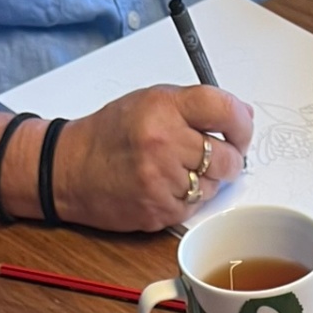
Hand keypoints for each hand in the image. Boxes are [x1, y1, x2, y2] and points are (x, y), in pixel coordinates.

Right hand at [50, 84, 252, 232]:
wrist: (71, 169)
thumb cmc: (111, 134)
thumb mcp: (151, 100)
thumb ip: (195, 105)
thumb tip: (241, 115)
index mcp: (164, 107)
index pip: (224, 109)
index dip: (242, 123)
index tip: (242, 130)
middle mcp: (164, 143)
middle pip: (227, 157)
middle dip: (229, 158)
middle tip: (217, 155)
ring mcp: (161, 181)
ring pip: (213, 187)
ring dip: (206, 181)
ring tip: (180, 170)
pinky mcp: (159, 211)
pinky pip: (194, 207)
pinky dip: (188, 199)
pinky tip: (167, 186)